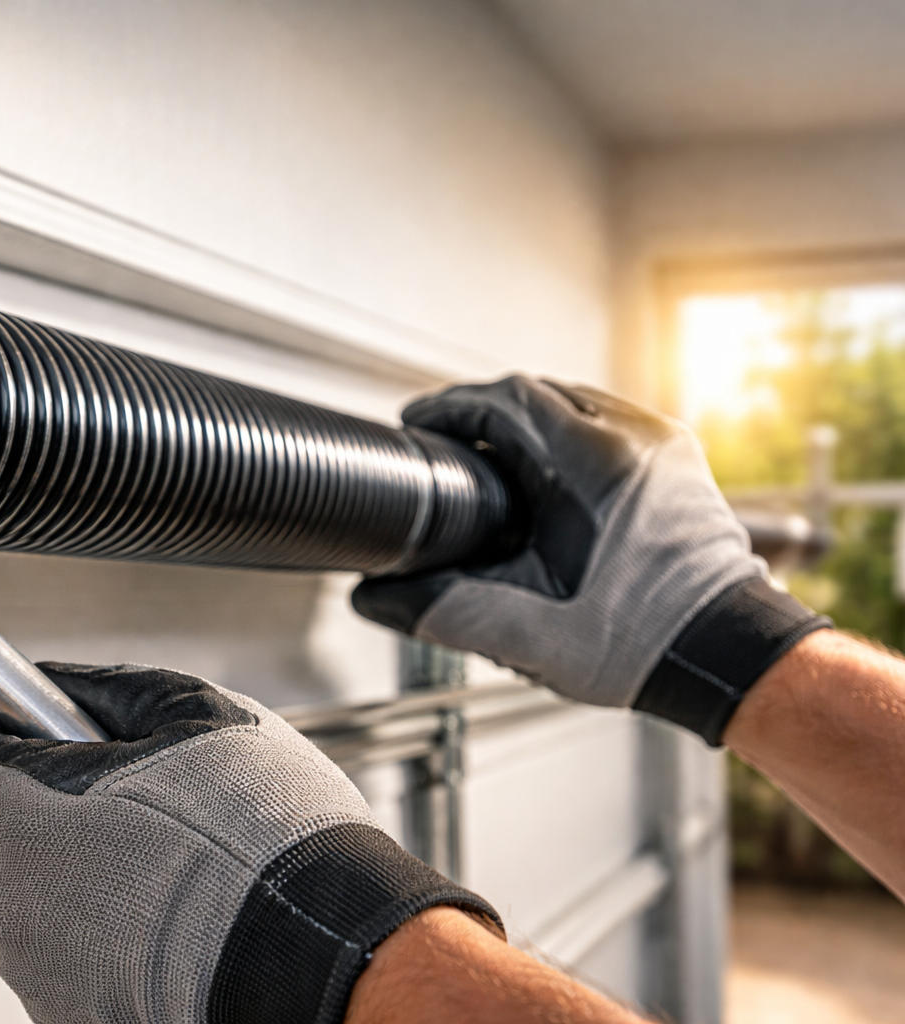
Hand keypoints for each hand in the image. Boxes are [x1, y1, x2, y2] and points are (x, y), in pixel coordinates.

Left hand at [0, 663, 500, 1023]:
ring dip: (75, 883)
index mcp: (27, 809)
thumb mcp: (194, 714)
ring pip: (31, 908)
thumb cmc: (264, 839)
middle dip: (42, 821)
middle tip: (118, 807)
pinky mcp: (67, 1015)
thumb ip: (107, 690)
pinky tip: (164, 919)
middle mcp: (13, 895)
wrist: (314, 953)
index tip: (31, 744)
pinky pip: (66, 961)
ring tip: (160, 869)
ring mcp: (37, 966)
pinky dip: (102, 940)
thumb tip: (53, 680)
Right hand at [355, 376, 827, 743]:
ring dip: (520, 423)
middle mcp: (639, 440)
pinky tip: (532, 476)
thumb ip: (447, 613)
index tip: (416, 421)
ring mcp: (663, 448)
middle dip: (480, 413)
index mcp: (603, 463)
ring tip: (477, 456)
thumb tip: (377, 600)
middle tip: (436, 439)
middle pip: (539, 394)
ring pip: (572, 405)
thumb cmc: (651, 646)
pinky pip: (603, 426)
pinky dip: (557, 437)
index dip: (451, 405)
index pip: (510, 399)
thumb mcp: (533, 635)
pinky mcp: (673, 466)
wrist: (729, 658)